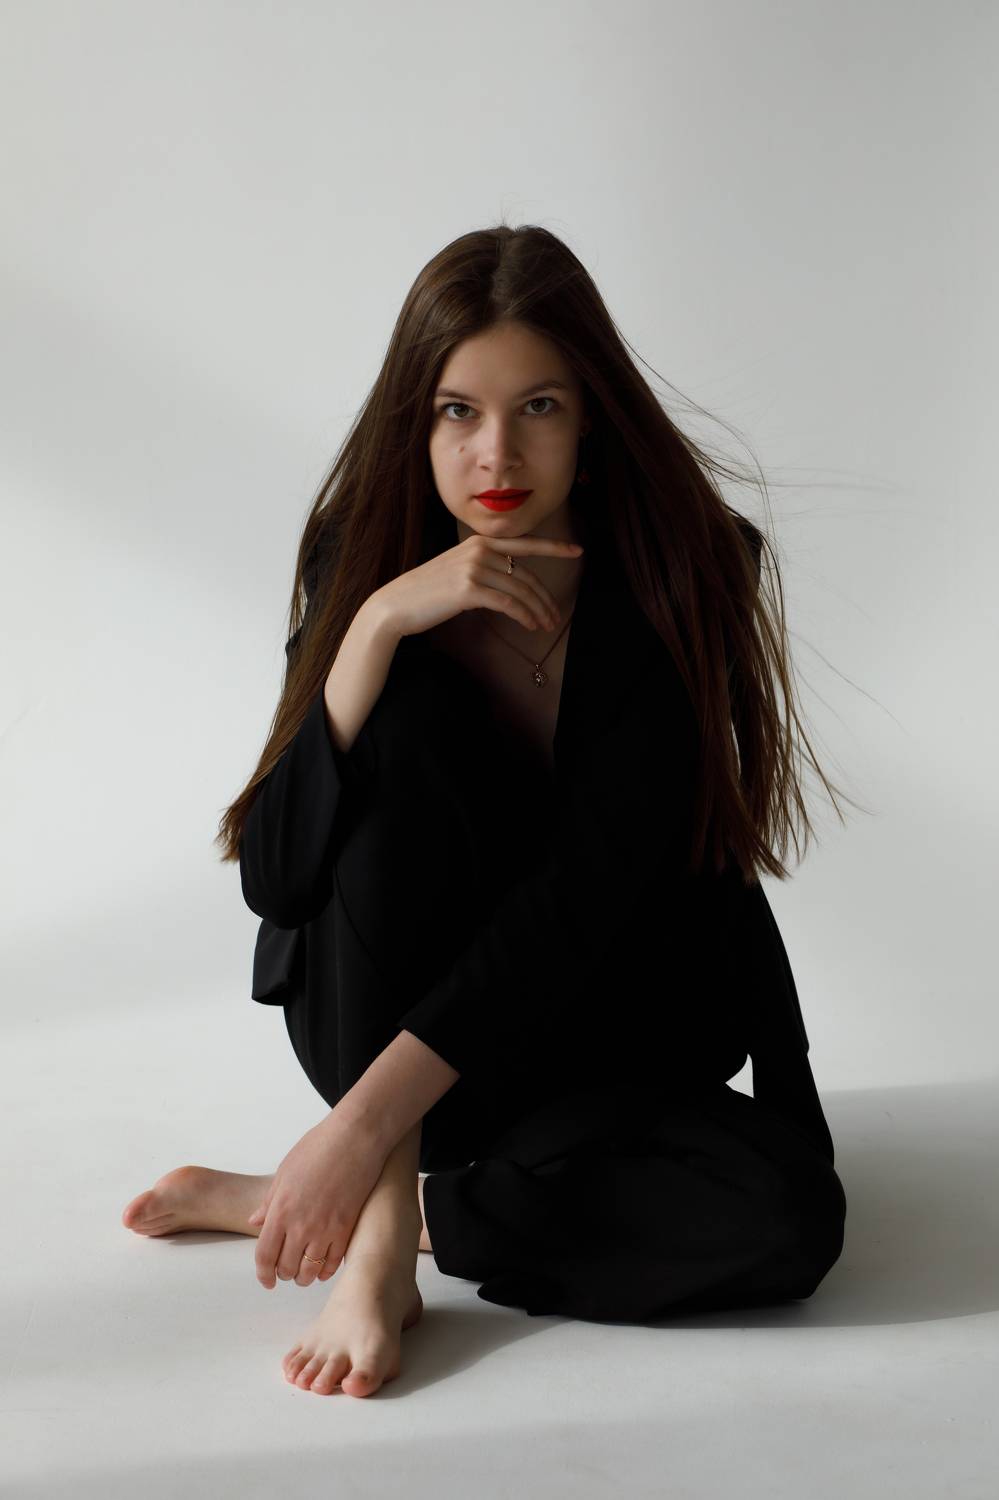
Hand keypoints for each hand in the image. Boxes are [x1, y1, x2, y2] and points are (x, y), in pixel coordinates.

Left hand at [246, 1109, 388, 1288]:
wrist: (355, 1138)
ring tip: (304, 1272)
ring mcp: (326, 1229)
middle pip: (286, 1268)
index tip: (267, 1280)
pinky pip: (333, 1263)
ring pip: (310, 1271)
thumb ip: (269, 1201)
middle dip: (283, 1274)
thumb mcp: (284, 1171)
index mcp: (281, 1210)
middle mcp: (301, 1225)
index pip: (265, 1256)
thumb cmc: (318, 1147)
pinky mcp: (347, 1228)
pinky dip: (326, 1271)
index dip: (263, 1274)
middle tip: (285, 1271)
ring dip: (304, 1277)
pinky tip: (323, 1268)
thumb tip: (255, 1222)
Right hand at [373, 532, 582, 639]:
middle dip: (544, 598)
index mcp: (478, 542)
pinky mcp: (469, 590)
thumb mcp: (457, 570)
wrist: (396, 604)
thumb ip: (483, 568)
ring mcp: (474, 568)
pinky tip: (530, 626)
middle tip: (554, 616)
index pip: (524, 544)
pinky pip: (508, 604)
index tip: (577, 550)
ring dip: (537, 611)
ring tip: (545, 625)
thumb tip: (509, 582)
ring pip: (520, 591)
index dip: (554, 547)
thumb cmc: (427, 592)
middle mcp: (479, 550)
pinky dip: (523, 616)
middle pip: (525, 575)